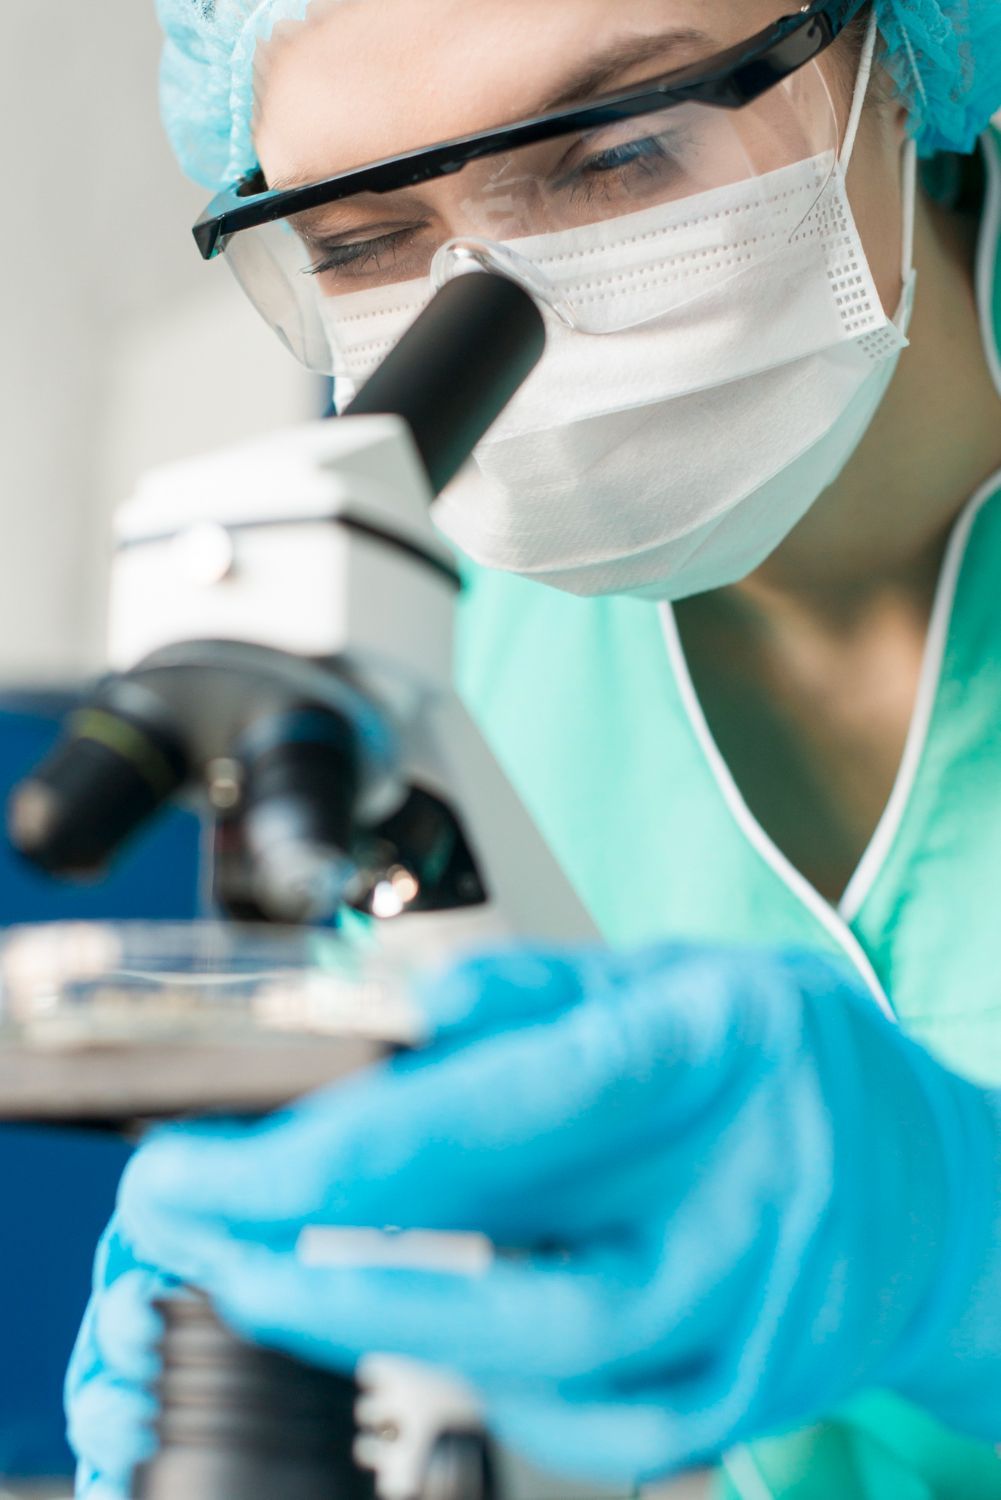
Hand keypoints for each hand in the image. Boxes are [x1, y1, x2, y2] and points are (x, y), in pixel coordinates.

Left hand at [68, 944, 1000, 1489]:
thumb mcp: (674, 972)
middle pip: (519, 1276)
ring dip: (381, 1332)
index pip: (512, 1108)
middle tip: (189, 1235)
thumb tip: (395, 1000)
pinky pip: (600, 1425)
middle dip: (318, 1268)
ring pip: (552, 1368)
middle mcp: (754, 1194)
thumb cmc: (781, 1059)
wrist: (940, 1187)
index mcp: (721, 1048)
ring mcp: (764, 1315)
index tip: (219, 1158)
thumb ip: (534, 989)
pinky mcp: (754, 1393)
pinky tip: (415, 1331)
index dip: (343, 1149)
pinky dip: (489, 1382)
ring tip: (262, 1277)